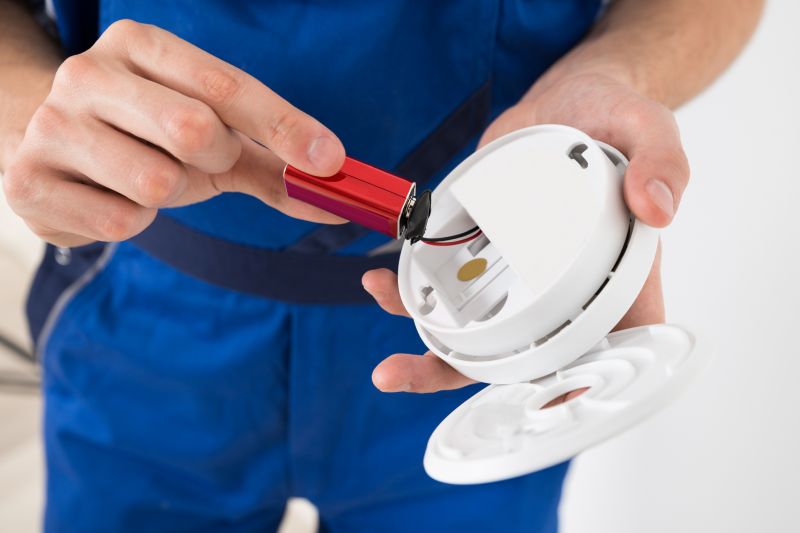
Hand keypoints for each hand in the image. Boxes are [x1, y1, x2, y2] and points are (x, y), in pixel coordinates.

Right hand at [2, 20, 345, 246]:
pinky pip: (121, 222)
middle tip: (196, 158)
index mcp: (140, 45)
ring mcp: (52, 125)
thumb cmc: (147, 138)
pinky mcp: (29, 181)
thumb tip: (336, 202)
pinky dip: (134, 221)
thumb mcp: (214, 141)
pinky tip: (112, 199)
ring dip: (170, 195)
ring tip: (144, 177)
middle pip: (196, 130)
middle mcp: (89, 72)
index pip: (226, 85)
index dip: (286, 125)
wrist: (52, 149)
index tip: (330, 160)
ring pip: (157, 183)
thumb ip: (274, 165)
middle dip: (215, 159)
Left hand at [364, 72, 687, 392]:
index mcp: (611, 281)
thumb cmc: (614, 119)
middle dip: (457, 375)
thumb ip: (661, 158)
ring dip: (421, 336)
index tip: (522, 409)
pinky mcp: (481, 248)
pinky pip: (446, 280)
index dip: (563, 392)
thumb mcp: (647, 126)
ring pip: (470, 326)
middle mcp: (558, 290)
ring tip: (379, 315)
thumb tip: (656, 208)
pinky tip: (380, 275)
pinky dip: (412, 285)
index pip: (596, 355)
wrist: (569, 98)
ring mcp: (514, 273)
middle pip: (514, 357)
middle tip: (401, 375)